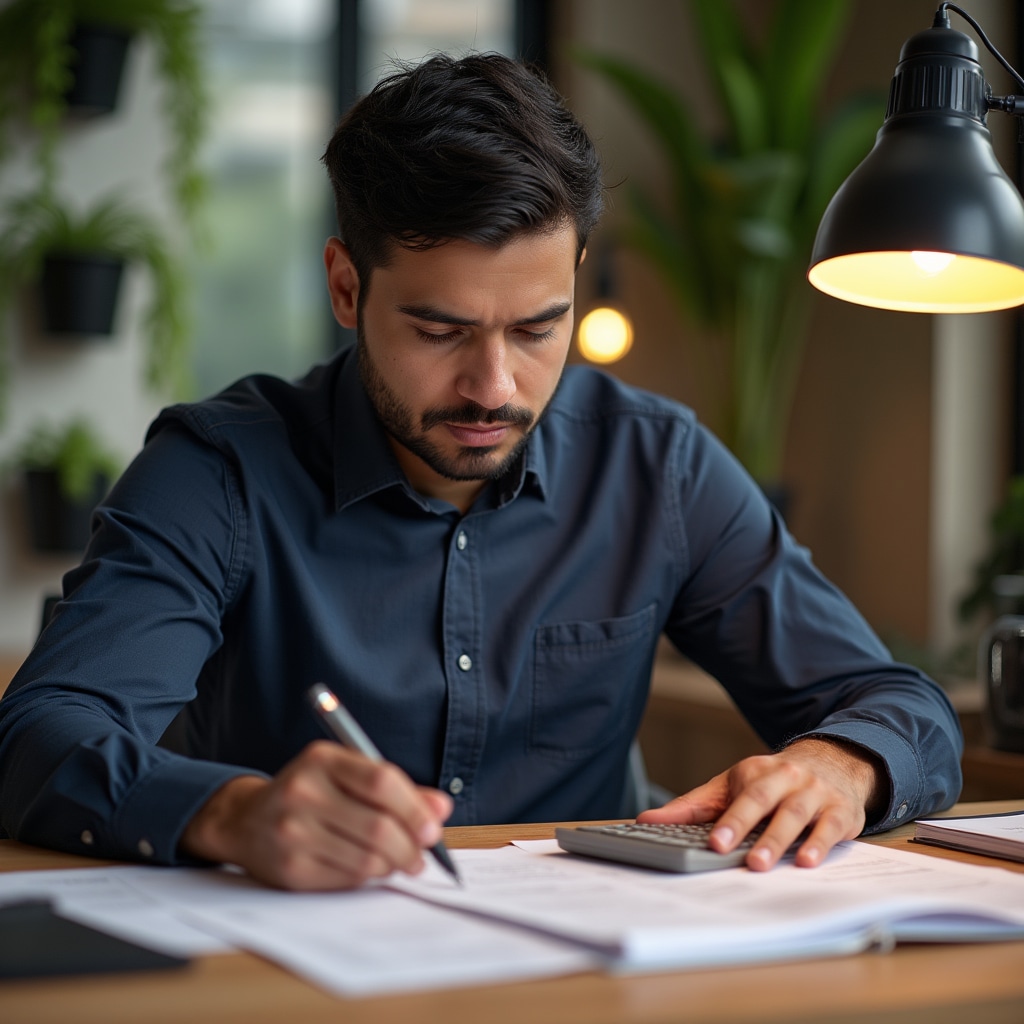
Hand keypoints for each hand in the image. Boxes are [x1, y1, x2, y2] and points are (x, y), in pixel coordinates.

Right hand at [179, 740, 452, 889]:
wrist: (245, 820)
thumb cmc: (310, 793)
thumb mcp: (346, 775)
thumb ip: (396, 789)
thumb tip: (441, 809)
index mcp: (321, 759)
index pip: (381, 781)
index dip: (415, 808)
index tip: (433, 828)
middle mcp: (303, 792)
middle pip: (377, 826)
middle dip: (411, 847)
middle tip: (422, 856)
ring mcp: (293, 832)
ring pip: (366, 859)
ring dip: (391, 865)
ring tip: (396, 861)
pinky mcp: (290, 869)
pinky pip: (347, 880)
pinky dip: (367, 877)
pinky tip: (367, 868)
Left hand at [636, 738, 885, 869]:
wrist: (833, 762)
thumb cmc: (771, 783)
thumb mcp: (731, 787)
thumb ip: (692, 807)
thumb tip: (646, 820)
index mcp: (754, 772)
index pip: (738, 797)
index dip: (727, 821)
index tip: (714, 843)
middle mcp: (785, 778)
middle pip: (764, 800)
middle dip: (747, 826)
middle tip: (732, 853)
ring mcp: (815, 793)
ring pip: (797, 814)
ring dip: (780, 840)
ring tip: (764, 864)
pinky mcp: (841, 811)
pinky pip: (831, 827)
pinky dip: (820, 844)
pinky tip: (807, 862)